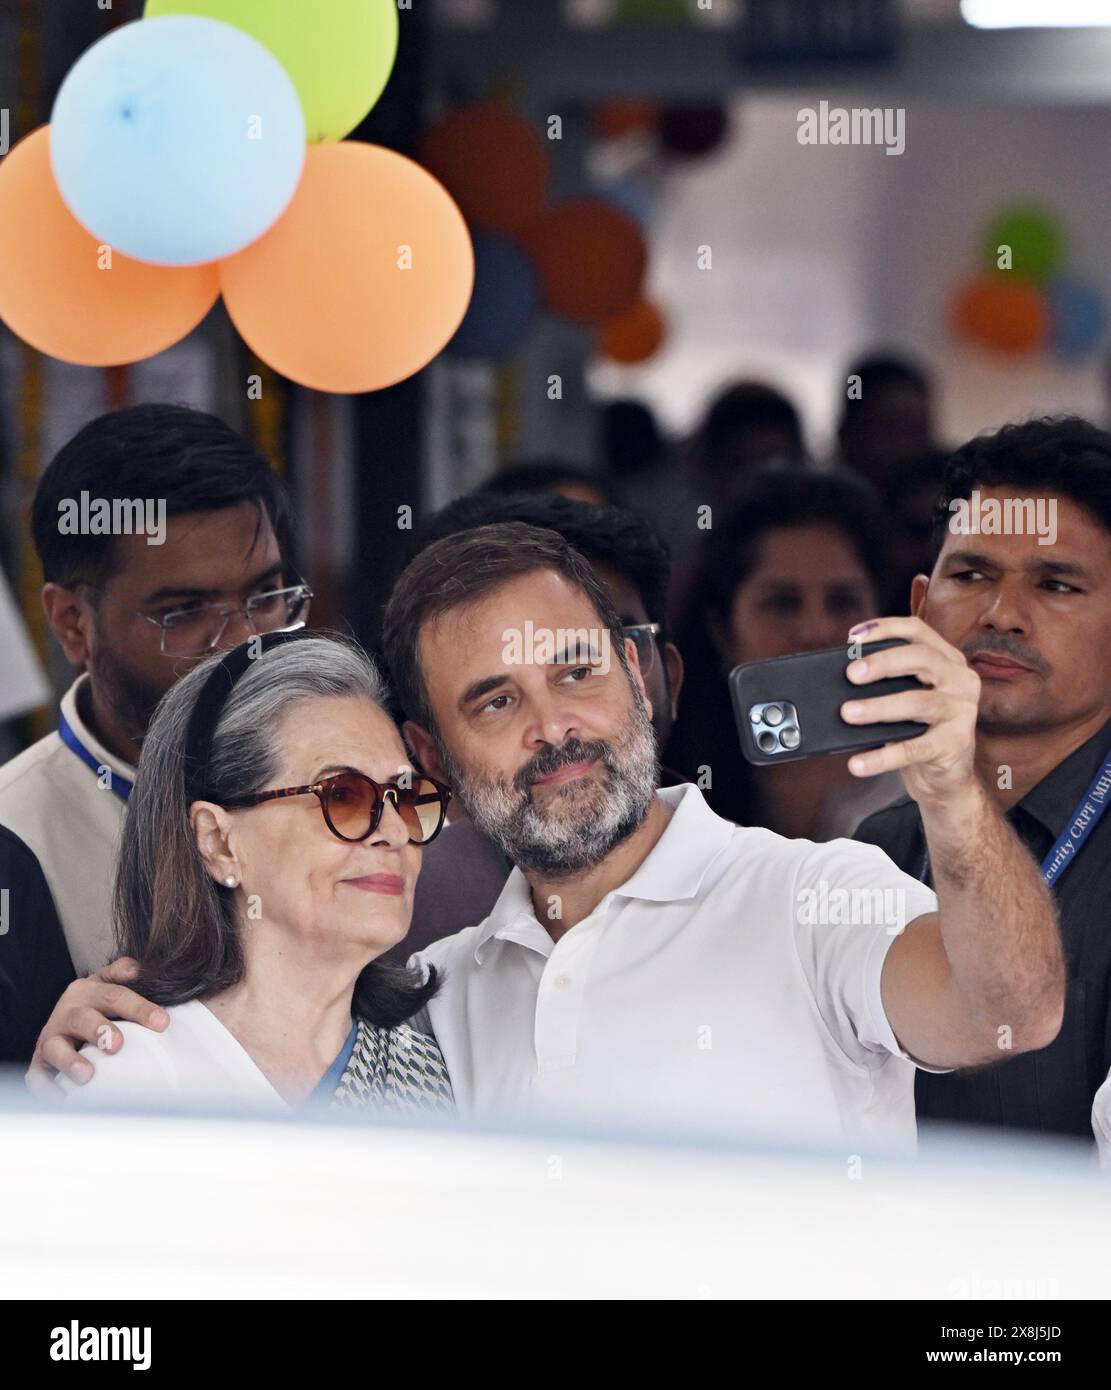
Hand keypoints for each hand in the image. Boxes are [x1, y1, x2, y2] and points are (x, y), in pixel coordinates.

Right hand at [25, 957, 168, 1095]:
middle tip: (117, 1046)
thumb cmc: (99, 1004)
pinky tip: (60, 1096)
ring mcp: (52, 1037)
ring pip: (55, 1047)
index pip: (115, 995)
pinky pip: (37, 1075)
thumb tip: (138, 970)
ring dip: (70, 1060)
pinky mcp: (40, 1061)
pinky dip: (45, 1086)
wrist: (64, 1019)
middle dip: (100, 1031)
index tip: (162, 1023)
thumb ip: (125, 972)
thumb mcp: (111, 982)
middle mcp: (68, 1011)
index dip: (139, 1008)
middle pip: (83, 1018)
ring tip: (87, 1075)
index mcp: (89, 989)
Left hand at [840, 616, 980, 806]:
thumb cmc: (919, 729)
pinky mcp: (956, 743)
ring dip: (878, 707)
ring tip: (848, 713)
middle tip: (851, 675)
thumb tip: (843, 678)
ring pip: (917, 702)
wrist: (946, 775)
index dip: (885, 628)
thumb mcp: (905, 698)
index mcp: (947, 660)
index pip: (918, 631)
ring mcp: (962, 711)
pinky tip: (858, 763)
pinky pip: (914, 748)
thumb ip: (886, 683)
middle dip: (882, 663)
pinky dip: (882, 757)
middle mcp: (960, 679)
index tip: (853, 637)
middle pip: (921, 658)